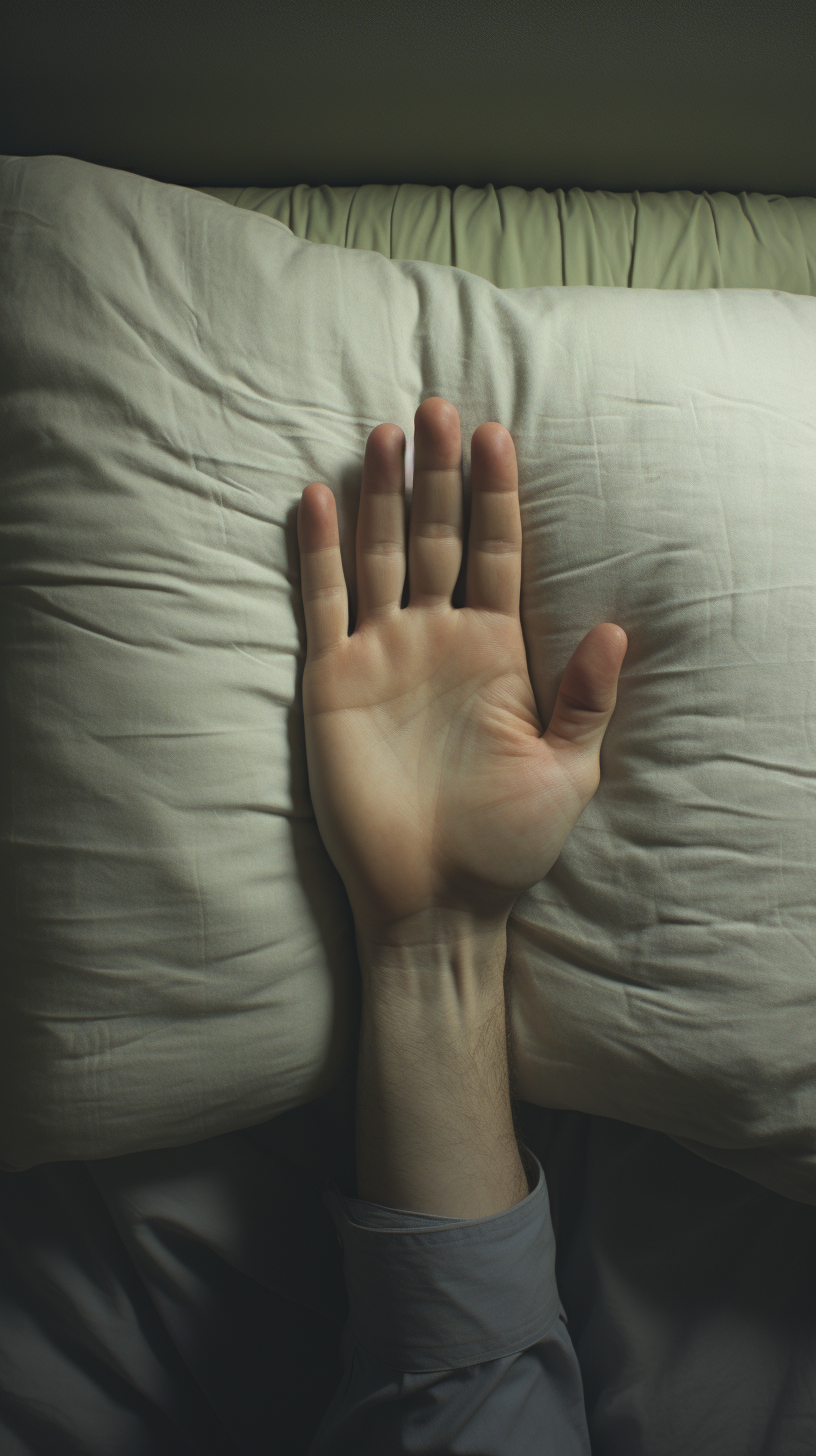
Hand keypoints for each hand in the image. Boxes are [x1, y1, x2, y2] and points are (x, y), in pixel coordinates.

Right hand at [296, 397, 627, 951]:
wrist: (437, 901)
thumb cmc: (506, 844)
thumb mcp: (567, 771)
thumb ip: (586, 699)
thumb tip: (616, 626)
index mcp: (495, 651)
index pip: (496, 554)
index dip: (496, 496)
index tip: (498, 434)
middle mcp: (436, 640)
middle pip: (438, 537)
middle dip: (440, 473)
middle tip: (437, 406)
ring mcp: (382, 655)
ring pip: (381, 556)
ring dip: (384, 497)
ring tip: (386, 434)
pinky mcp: (333, 682)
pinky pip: (323, 605)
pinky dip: (318, 554)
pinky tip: (317, 499)